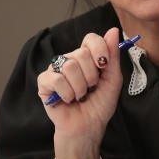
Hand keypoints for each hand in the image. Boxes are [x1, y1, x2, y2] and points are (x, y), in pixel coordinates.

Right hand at [37, 27, 122, 158]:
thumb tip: (113, 30)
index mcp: (88, 57)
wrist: (88, 127)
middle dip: (92, 76)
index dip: (99, 49)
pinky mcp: (44, 82)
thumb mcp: (113, 80)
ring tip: (80, 96)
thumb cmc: (100, 105)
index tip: (104, 66)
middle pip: (81, 53)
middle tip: (91, 88)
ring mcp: (56, 70)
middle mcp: (71, 60)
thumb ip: (112, 56)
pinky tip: (68, 99)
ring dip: (80, 87)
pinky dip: (67, 93)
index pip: (91, 38)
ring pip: (70, 66)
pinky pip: (56, 78)